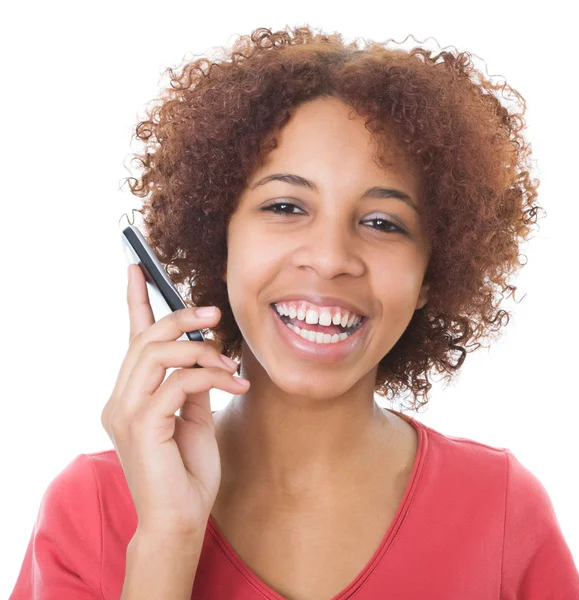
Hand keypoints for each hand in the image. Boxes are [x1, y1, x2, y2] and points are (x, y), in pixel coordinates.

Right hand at [101, 264, 248, 539]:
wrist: (181, 520)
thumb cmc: (187, 471)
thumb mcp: (194, 417)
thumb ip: (191, 385)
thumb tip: (203, 355)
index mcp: (131, 395)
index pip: (131, 339)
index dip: (136, 301)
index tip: (137, 268)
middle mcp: (121, 399)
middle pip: (146, 339)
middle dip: (181, 318)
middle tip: (214, 314)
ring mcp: (127, 412)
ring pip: (158, 354)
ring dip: (201, 350)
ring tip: (230, 361)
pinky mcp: (143, 426)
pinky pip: (179, 382)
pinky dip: (211, 377)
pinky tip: (235, 385)